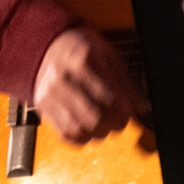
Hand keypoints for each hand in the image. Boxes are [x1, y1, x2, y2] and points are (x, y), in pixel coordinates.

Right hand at [30, 25, 145, 144]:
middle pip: (93, 116)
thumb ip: (125, 83)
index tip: (133, 111)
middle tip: (122, 120)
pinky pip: (64, 132)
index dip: (125, 110)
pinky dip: (82, 137)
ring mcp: (49, 94)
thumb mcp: (109, 57)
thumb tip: (141, 107)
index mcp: (81, 61)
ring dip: (99, 133)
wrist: (49, 46)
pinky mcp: (43, 107)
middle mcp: (62, 79)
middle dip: (114, 123)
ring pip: (78, 128)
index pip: (108, 97)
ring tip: (108, 125)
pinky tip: (91, 130)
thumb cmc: (83, 51)